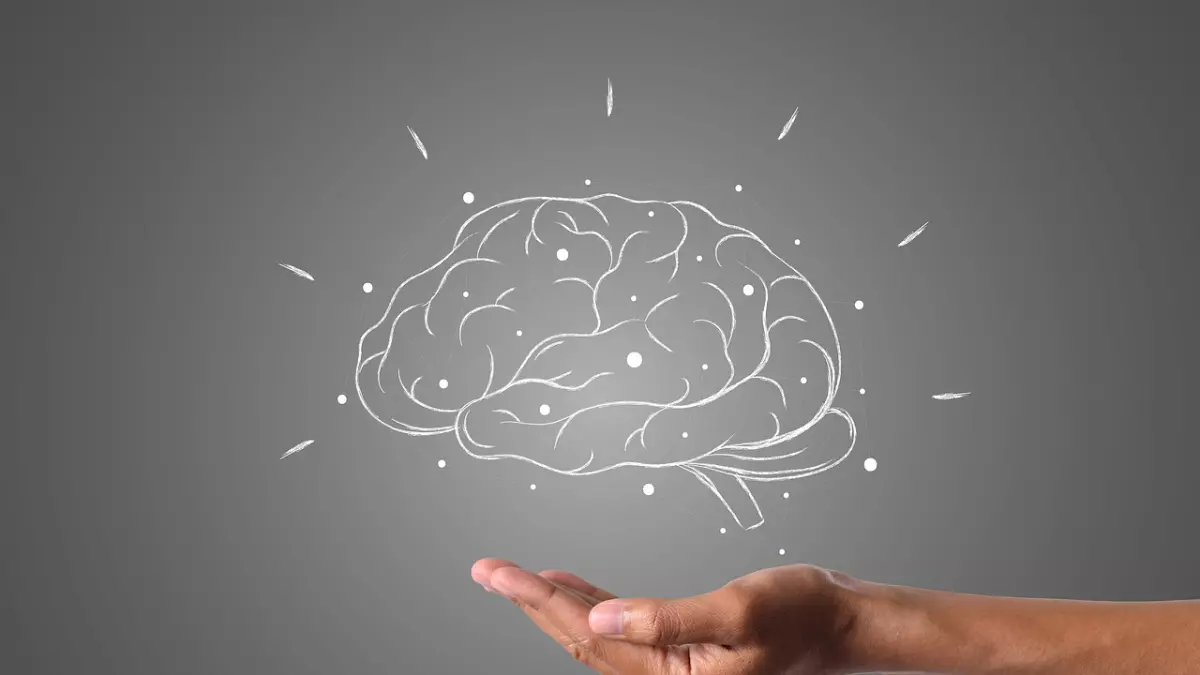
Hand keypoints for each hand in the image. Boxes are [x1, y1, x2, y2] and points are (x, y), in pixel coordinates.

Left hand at [470, 558, 874, 673]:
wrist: (838, 623)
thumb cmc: (800, 616)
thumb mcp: (736, 613)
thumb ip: (664, 620)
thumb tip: (597, 615)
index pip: (588, 637)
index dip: (537, 601)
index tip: (498, 572)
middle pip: (580, 641)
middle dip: (530, 603)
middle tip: (486, 569)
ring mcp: (667, 668)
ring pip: (594, 636)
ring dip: (553, 604)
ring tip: (512, 576)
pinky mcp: (677, 648)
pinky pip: (620, 629)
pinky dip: (590, 603)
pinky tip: (569, 584)